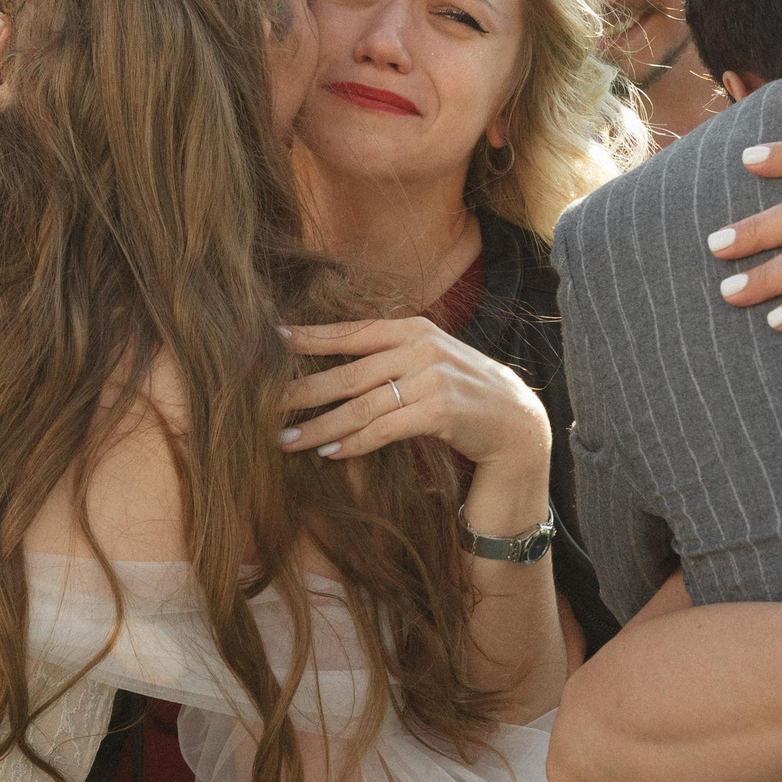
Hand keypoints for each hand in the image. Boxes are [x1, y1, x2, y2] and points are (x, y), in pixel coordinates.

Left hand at [281, 318, 548, 473]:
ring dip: (320, 425)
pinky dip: (353, 443)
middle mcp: (421, 347)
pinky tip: (329, 453)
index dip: (309, 338)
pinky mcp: (440, 410)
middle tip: (262, 406)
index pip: (351, 332)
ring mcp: (432, 377)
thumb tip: (335, 366)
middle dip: (302, 391)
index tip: (271, 341)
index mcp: (414, 328)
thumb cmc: (466, 395)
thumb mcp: (431, 363)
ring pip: (360, 405)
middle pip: (347, 372)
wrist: (519, 424)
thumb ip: (391, 357)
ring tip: (286, 439)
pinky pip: (383, 429)